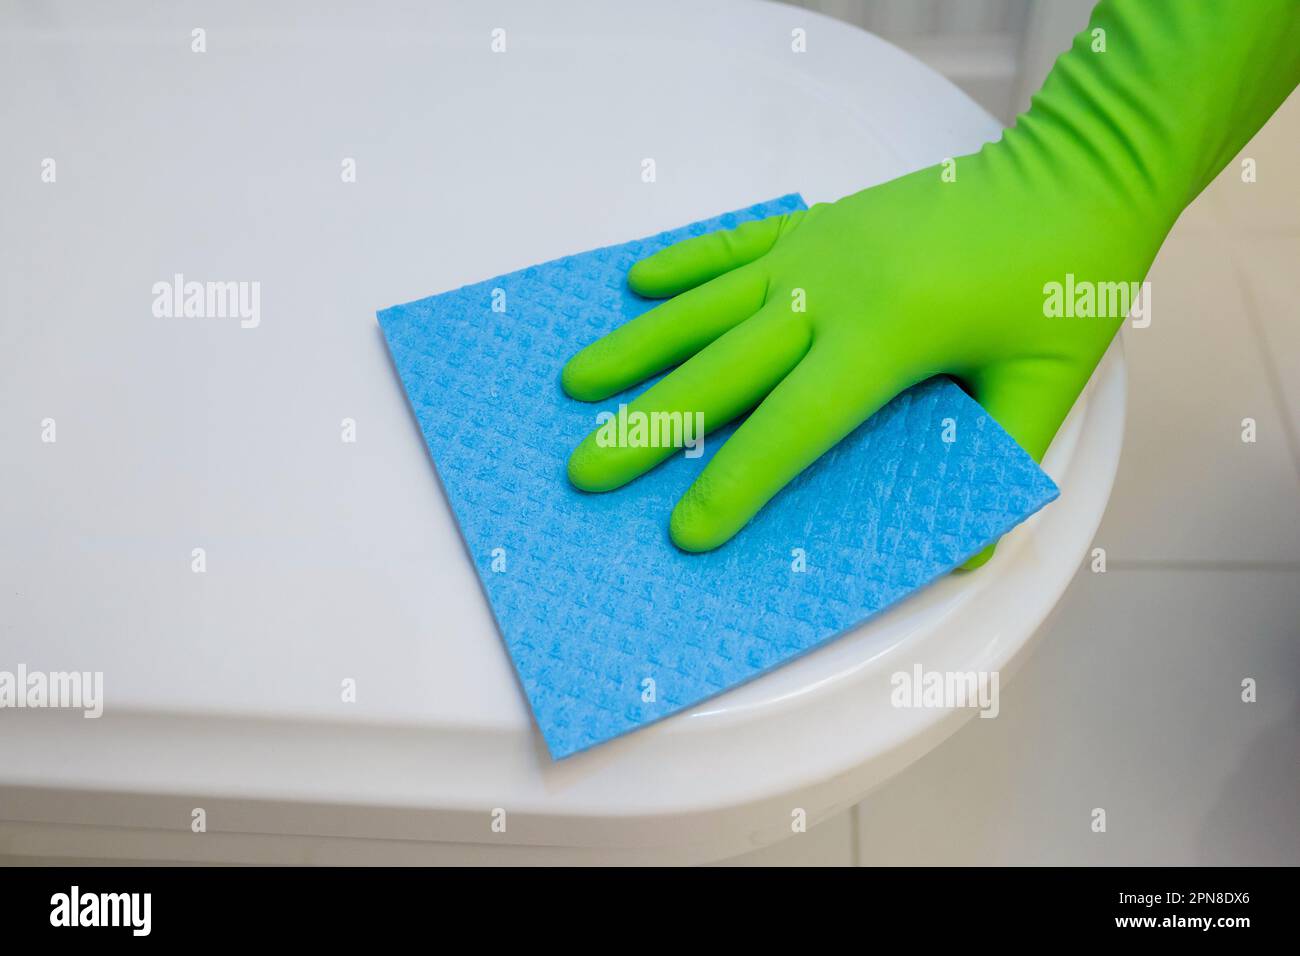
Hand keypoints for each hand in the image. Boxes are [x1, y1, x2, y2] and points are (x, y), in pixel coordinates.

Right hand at [560, 146, 1160, 564]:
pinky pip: (732, 246)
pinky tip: (635, 285)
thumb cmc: (1062, 278)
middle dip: (650, 426)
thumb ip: (1001, 462)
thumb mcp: (1047, 381)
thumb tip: (965, 554)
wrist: (1073, 172)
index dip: (735, 482)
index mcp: (887, 339)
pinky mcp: (817, 223)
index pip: (793, 426)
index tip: (684, 531)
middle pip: (723, 370)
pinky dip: (682, 265)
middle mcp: (830, 293)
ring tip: (575, 384)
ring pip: (706, 307)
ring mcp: (815, 250)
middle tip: (584, 469)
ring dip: (637, 348)